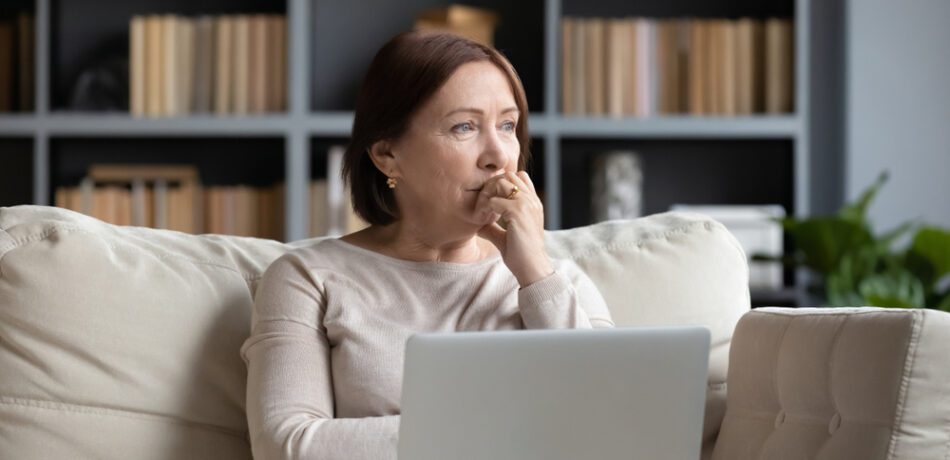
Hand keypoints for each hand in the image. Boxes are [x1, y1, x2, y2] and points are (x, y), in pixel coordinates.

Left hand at [476, 171, 553, 286]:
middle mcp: (532, 200)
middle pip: (509, 175)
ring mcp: (526, 204)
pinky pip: (494, 201)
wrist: (532, 269)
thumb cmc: (521, 256)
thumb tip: (478, 224)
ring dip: (488, 194)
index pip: (518, 178)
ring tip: (482, 211)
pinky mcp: (519, 212)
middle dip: (492, 186)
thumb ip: (493, 228)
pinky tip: (482, 220)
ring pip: (502, 182)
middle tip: (483, 205)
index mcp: (532, 204)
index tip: (490, 205)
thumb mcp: (505, 237)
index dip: (500, 186)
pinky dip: (484, 208)